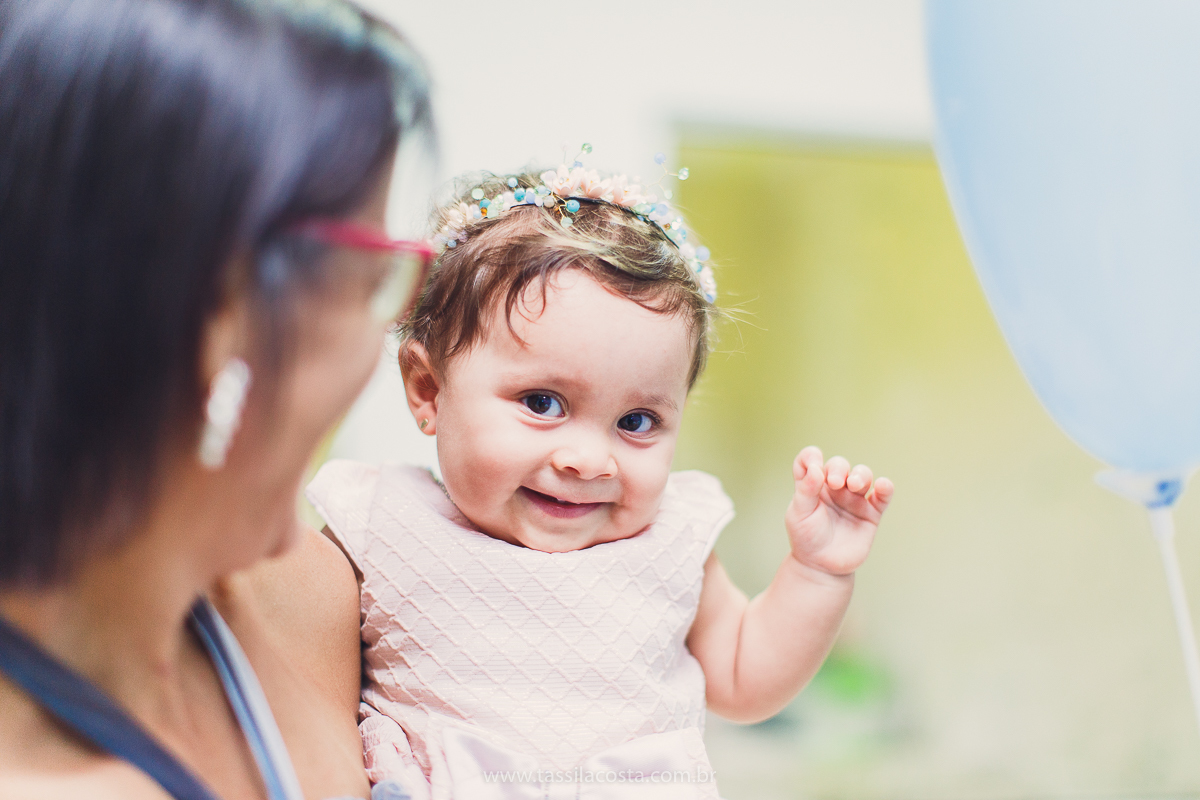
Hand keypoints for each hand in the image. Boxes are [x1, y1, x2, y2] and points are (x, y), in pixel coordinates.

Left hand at [784, 446, 892, 576]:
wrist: (821, 567)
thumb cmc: (806, 538)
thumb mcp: (799, 514)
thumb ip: (806, 490)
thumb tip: (817, 468)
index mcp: (812, 485)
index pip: (810, 460)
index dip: (811, 457)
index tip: (813, 464)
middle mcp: (834, 489)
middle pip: (839, 465)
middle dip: (839, 468)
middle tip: (836, 483)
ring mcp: (853, 499)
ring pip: (862, 476)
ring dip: (861, 475)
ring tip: (855, 485)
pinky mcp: (870, 513)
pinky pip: (882, 496)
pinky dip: (885, 488)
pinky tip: (883, 486)